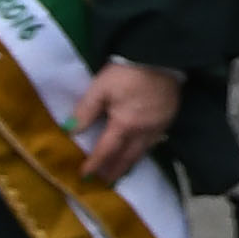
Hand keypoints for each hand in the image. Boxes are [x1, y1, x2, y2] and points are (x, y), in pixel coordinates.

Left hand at [67, 60, 179, 181]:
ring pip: (143, 151)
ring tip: (120, 172)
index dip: (94, 164)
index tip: (84, 176)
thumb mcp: (101, 87)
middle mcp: (143, 131)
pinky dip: (143, 150)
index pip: (106, 150)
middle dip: (114, 170)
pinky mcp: (169, 117)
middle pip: (127, 157)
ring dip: (129, 163)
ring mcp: (159, 125)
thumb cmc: (128, 72)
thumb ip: (85, 110)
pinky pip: (154, 141)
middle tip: (104, 182)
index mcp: (125, 124)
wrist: (162, 55)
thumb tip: (70, 131)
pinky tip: (139, 151)